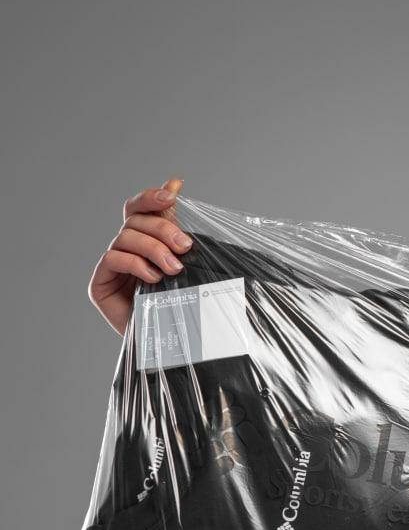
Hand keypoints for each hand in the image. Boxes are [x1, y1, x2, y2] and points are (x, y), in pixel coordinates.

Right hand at [89, 176, 190, 337]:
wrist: (176, 347)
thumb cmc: (184, 305)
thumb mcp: (186, 262)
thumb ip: (177, 226)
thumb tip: (175, 181)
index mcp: (143, 242)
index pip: (137, 209)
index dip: (151, 197)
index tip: (173, 194)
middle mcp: (124, 250)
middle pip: (134, 221)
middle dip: (162, 229)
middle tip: (185, 246)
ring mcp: (110, 267)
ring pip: (125, 237)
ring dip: (153, 249)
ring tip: (174, 268)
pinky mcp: (100, 285)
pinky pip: (113, 259)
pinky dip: (135, 264)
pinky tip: (153, 278)